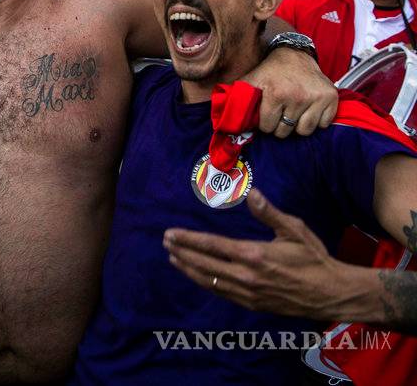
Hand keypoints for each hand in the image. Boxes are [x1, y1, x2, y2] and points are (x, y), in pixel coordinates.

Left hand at [164, 189, 356, 320]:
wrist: (331, 293)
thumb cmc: (314, 258)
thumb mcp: (294, 230)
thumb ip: (269, 212)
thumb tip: (252, 193)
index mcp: (254, 254)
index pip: (212, 245)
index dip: (188, 239)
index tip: (171, 234)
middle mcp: (246, 276)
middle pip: (204, 264)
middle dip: (182, 252)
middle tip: (166, 243)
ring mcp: (248, 293)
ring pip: (209, 280)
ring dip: (188, 269)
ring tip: (173, 258)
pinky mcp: (252, 304)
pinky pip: (221, 293)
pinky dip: (205, 283)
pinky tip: (196, 276)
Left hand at [241, 47, 336, 137]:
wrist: (295, 55)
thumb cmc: (270, 71)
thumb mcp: (252, 80)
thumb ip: (238, 97)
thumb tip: (224, 118)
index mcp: (276, 93)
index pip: (267, 127)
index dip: (265, 123)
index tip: (267, 114)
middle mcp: (298, 96)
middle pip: (285, 131)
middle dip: (280, 126)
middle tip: (280, 113)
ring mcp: (316, 97)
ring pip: (305, 131)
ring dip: (297, 126)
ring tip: (293, 113)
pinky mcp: (331, 98)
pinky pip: (323, 124)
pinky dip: (316, 121)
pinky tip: (308, 110)